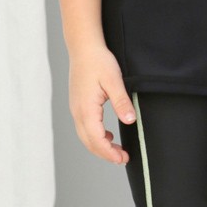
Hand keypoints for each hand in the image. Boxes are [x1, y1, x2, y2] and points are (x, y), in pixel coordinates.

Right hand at [68, 46, 136, 163]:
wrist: (84, 47)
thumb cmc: (99, 61)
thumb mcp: (114, 80)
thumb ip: (121, 101)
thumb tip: (130, 121)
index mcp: (86, 108)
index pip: (96, 139)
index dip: (109, 152)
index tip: (123, 158)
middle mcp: (77, 111)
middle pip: (89, 141)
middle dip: (105, 153)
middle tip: (123, 158)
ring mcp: (76, 108)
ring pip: (85, 136)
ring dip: (100, 146)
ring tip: (117, 150)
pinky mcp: (78, 104)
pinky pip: (84, 127)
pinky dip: (95, 136)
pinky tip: (108, 134)